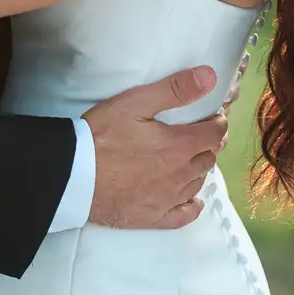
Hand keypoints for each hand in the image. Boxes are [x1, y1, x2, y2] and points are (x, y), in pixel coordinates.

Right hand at [85, 66, 227, 229]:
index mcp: (179, 146)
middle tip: (200, 135)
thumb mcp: (136, 102)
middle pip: (208, 159)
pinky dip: (192, 206)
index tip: (214, 117)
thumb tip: (209, 77)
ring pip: (198, 183)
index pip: (214, 134)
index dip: (218, 123)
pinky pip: (184, 215)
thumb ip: (174, 90)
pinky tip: (192, 200)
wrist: (76, 175)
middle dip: (208, 144)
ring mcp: (168, 199)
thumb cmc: (103, 135)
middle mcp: (180, 175)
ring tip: (191, 159)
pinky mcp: (153, 217)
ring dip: (199, 169)